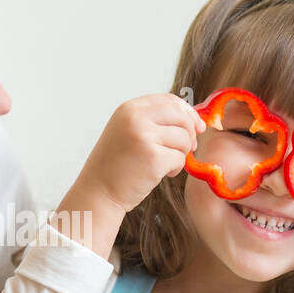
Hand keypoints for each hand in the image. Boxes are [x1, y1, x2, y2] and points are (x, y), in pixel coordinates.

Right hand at [56, 94, 205, 257]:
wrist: (98, 192)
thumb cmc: (115, 165)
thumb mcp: (127, 131)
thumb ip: (153, 120)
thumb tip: (194, 120)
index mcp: (129, 108)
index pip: (170, 100)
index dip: (187, 113)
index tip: (195, 126)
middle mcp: (136, 118)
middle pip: (181, 117)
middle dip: (190, 133)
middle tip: (187, 149)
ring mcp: (144, 137)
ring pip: (184, 138)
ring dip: (181, 154)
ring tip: (165, 164)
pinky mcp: (154, 158)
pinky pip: (180, 158)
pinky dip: (175, 168)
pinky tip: (161, 174)